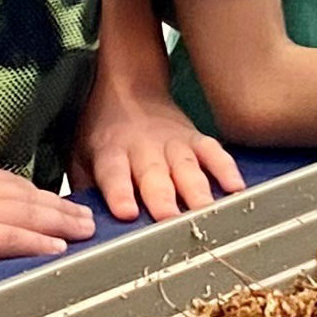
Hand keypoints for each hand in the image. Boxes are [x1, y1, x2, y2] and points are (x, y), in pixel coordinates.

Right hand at [0, 165, 94, 276]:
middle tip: (88, 217)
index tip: (56, 201)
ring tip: (87, 230)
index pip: (8, 183)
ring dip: (62, 222)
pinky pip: (12, 238)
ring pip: (29, 214)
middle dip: (60, 207)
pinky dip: (38, 241)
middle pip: (28, 197)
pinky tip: (59, 249)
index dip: (36, 193)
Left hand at [76, 79, 243, 223]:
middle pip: (154, 175)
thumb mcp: (80, 157)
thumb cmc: (103, 134)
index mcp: (110, 152)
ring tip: (207, 214)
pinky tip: (237, 189)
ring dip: (197, 191)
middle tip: (171, 221)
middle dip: (164, 198)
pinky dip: (226, 169)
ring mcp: (172, 142)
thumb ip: (85, 190)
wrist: (128, 88)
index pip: (114, 174)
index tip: (127, 212)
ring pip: (187, 168)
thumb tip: (84, 228)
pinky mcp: (195, 139)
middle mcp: (142, 147)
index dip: (120, 192)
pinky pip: (214, 153)